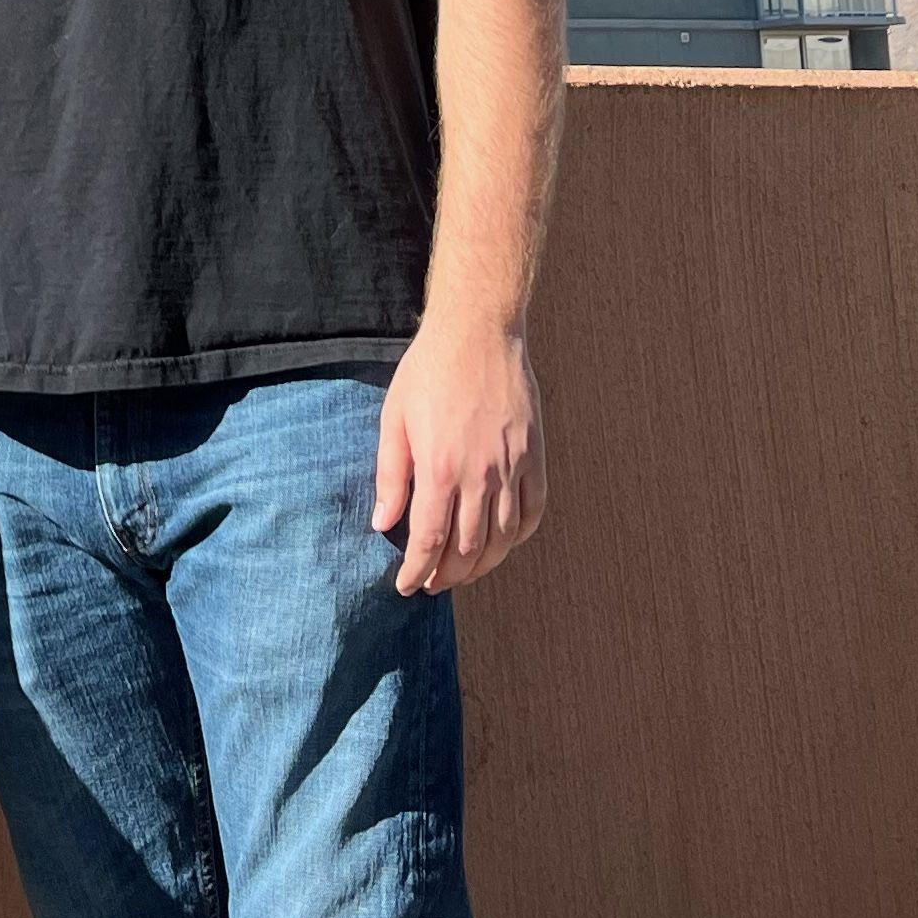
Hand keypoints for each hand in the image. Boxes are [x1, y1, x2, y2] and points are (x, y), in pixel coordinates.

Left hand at [374, 319, 547, 597]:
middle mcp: (481, 475)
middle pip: (468, 549)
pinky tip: (502, 543)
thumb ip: (391, 476)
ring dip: (482, 565)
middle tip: (433, 584)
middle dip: (448, 575)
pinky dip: (518, 536)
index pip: (429, 542)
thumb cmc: (428, 371)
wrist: (478, 331)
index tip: (406, 587)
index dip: (417, 571)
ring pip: (502, 538)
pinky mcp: (534, 454)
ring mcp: (512, 466)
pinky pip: (533, 510)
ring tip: (463, 572)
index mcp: (440, 468)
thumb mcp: (394, 419)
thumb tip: (383, 524)